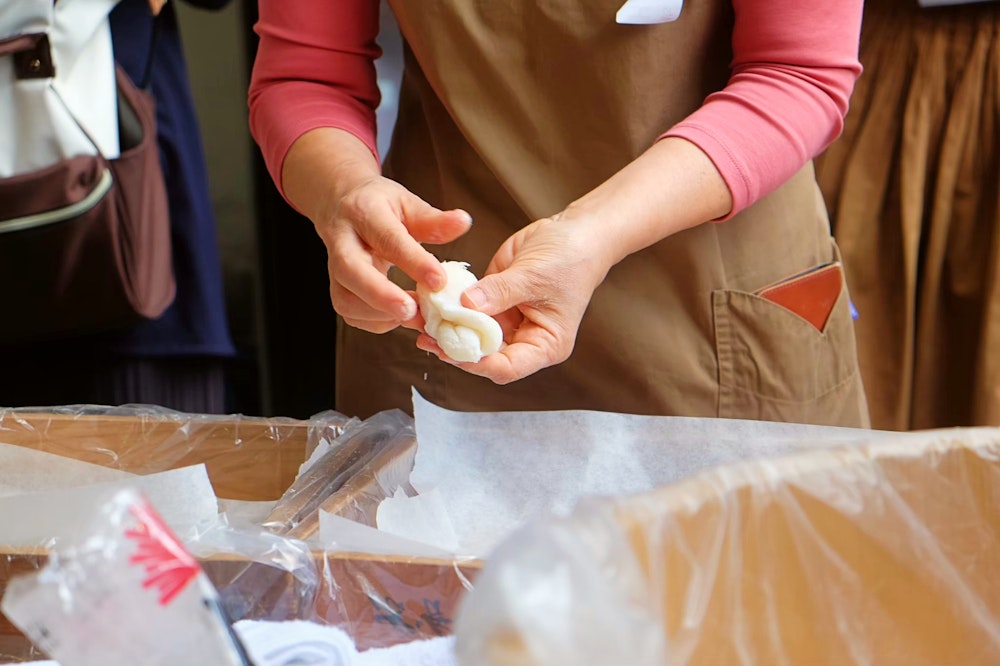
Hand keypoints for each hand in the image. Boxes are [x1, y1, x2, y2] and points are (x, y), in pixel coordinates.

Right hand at [316, 175, 472, 333]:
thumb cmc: (379, 206)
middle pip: (351, 270)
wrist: (339, 206)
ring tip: (415, 316)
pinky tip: (400, 318)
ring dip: (381, 314)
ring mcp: (333, 269)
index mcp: (364, 213)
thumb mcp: (407, 203)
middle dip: (381, 294)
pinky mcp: (336, 289)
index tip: (438, 281)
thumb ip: (434, 220)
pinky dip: (377, 322)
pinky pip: (351, 314)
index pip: (387, 238)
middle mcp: (342, 241)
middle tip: (412, 311)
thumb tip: (464, 223)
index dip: (413, 261)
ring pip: (346, 299)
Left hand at [416, 214, 613, 382]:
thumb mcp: (534, 276)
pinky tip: (429, 303)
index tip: (451, 349)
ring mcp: (507, 322)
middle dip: (454, 348)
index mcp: (544, 345)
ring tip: (419, 321)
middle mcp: (524, 339)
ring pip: (471, 336)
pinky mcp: (494, 302)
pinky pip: (468, 311)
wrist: (574, 232)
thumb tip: (466, 305)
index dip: (477, 363)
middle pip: (484, 357)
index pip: (506, 367)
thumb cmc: (569, 258)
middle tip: (426, 337)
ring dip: (446, 329)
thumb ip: (499, 292)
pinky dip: (450, 309)